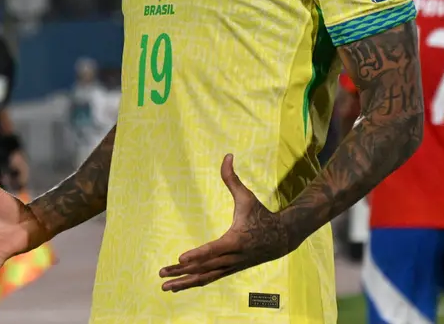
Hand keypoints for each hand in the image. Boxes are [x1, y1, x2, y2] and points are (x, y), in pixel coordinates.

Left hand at [159, 154, 289, 291]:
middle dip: (182, 271)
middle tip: (162, 274)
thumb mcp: (247, 196)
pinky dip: (194, 283)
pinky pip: (210, 279)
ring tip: (165, 287)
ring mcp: (231, 266)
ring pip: (205, 277)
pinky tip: (180, 286)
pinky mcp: (230, 270)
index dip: (197, 254)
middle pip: (204, 267)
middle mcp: (232, 257)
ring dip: (185, 283)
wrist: (281, 238)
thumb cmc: (261, 215)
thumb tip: (227, 156)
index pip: (213, 249)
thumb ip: (232, 179)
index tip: (180, 258)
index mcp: (236, 239)